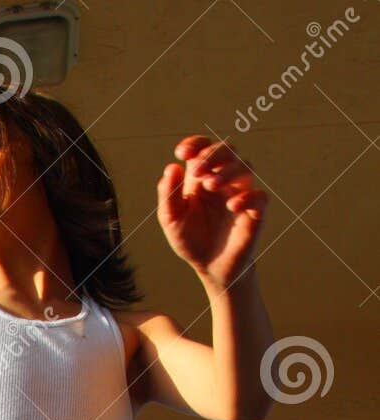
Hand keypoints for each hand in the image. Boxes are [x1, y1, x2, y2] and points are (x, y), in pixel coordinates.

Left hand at [157, 135, 267, 288]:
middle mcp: (223, 179)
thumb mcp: (171, 220)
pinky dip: (247, 197)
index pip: (203, 148)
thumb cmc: (190, 240)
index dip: (195, 143)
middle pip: (227, 150)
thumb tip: (172, 167)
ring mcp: (241, 192)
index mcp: (202, 176)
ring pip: (244, 166)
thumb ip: (168, 196)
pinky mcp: (255, 211)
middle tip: (197, 170)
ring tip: (210, 185)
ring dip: (227, 172)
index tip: (182, 152)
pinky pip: (259, 196)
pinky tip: (231, 206)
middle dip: (212, 154)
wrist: (209, 266)